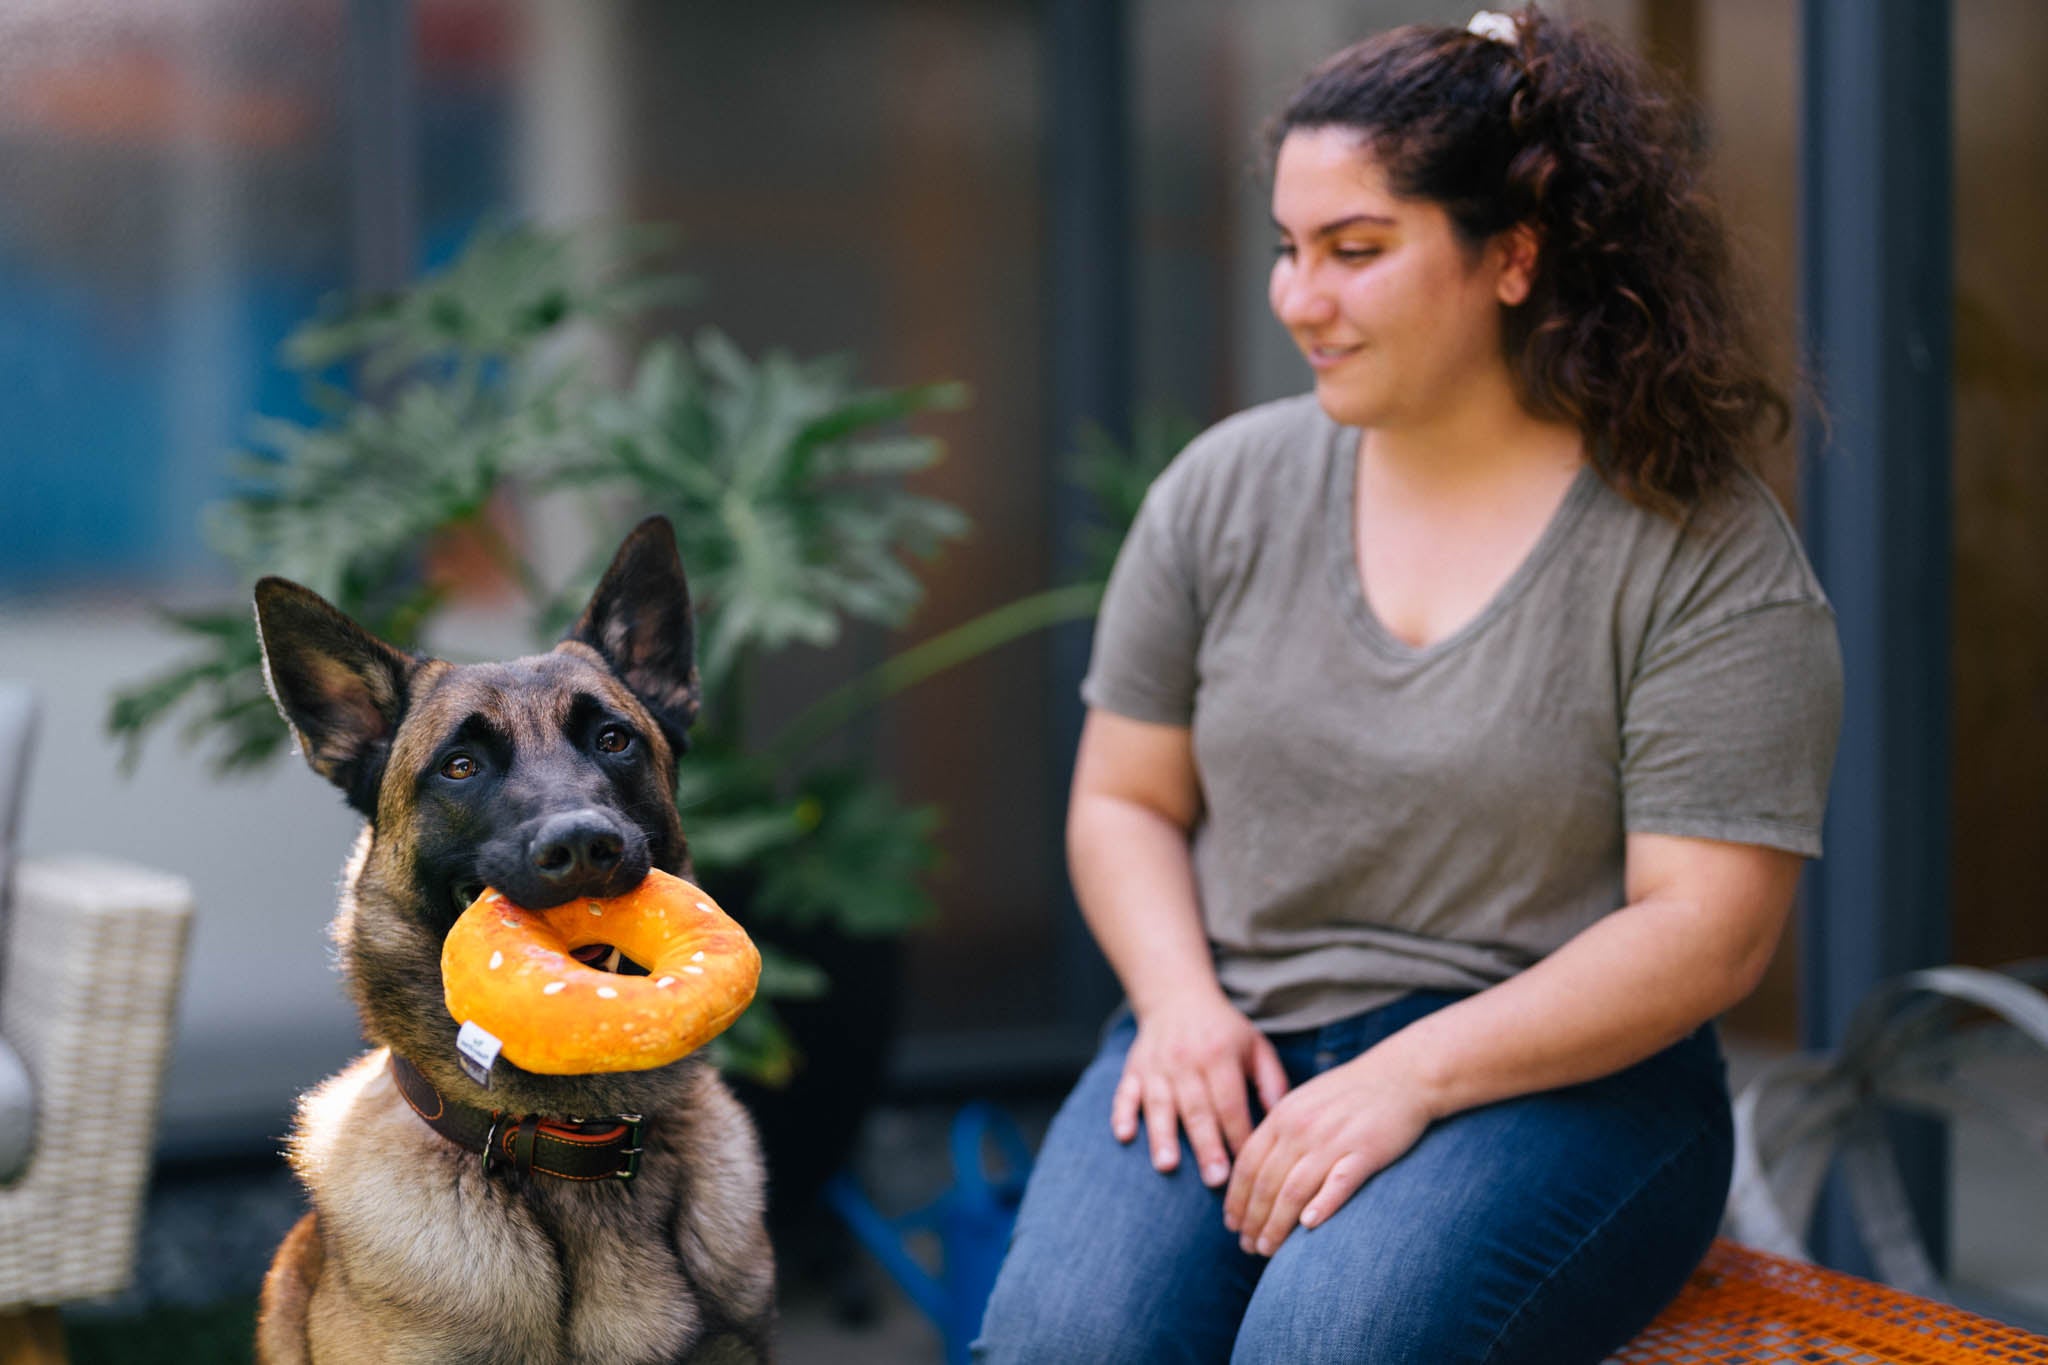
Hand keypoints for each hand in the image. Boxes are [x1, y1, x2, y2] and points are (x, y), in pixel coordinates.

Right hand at [1113, 994, 1289, 1187]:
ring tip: (1167, 1166)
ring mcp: (1157, 1066)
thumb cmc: (1223, 1031)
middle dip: (1206, 1145)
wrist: (1177, 997)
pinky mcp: (1133, 1069)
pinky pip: (1125, 1093)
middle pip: (1197, 1109)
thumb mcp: (1255, 1046)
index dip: (1239, 1134)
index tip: (1248, 1166)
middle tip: (1216, 1180)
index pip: (1231, 1102)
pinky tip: (1124, 1136)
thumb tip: (1282, 1120)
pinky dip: (1122, 1113)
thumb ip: (1272, 1081)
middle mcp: (1187, 1061)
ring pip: (1160, 1104)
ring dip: (1162, 1136)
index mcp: (1220, 1056)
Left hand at [1223, 1048, 1435, 1255]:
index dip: (1236, 1199)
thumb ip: (1279, 1132)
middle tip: (1246, 1247)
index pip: (1247, 1164)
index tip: (1232, 1225)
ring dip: (1276, 1225)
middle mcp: (1301, 1128)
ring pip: (1293, 1190)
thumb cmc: (1351, 1093)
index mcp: (1283, 1116)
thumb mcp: (1304, 1102)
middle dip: (1251, 1220)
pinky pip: (1338, 1182)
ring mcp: (1333, 1139)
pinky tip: (1308, 1226)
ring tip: (1267, 1250)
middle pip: (1265, 1183)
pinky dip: (1321, 1205)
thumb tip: (1255, 1170)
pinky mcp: (1365, 1151)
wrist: (1402, 1074)